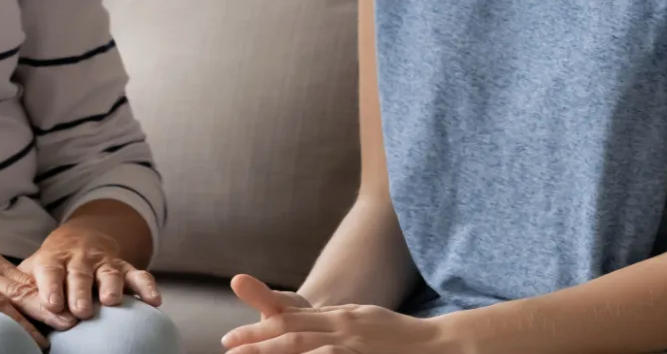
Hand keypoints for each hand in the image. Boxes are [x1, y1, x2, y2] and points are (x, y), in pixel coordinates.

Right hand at [0, 241, 74, 349]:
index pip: (28, 282)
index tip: (76, 312)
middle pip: (26, 286)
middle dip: (54, 304)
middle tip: (79, 321)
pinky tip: (13, 323)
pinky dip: (0, 312)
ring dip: (35, 314)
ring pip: (9, 294)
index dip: (52, 297)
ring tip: (56, 332)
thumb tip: (10, 315)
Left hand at [20, 222, 160, 320]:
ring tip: (112, 302)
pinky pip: (138, 274)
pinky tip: (154, 301)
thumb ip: (24, 288)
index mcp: (54, 259)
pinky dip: (147, 286)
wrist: (80, 237)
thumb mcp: (33, 270)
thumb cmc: (51, 266)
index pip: (50, 271)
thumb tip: (7, 313)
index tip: (51, 304)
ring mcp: (104, 262)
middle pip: (80, 274)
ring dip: (111, 286)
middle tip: (81, 311)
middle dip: (80, 291)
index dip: (51, 287)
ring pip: (110, 272)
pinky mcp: (124, 266)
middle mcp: (80, 259)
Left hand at [223, 277, 446, 352]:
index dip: (262, 328)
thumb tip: (311, 331)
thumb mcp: (365, 322)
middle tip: (227, 345)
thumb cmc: (402, 337)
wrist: (438, 342)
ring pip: (302, 343)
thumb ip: (338, 325)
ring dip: (271, 349)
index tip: (235, 338)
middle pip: (290, 329)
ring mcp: (351, 340)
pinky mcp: (361, 353)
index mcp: (341, 317)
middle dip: (256, 338)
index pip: (293, 320)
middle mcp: (341, 324)